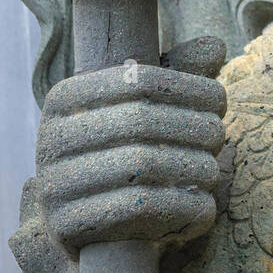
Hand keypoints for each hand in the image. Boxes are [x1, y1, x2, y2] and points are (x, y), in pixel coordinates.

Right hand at [36, 38, 226, 253]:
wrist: (83, 223)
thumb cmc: (121, 152)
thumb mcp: (141, 108)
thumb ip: (176, 75)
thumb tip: (216, 46)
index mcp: (64, 97)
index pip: (138, 80)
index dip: (188, 87)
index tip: (220, 102)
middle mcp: (51, 138)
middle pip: (141, 121)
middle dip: (193, 127)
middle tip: (220, 137)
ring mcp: (53, 185)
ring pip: (141, 165)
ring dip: (191, 168)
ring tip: (213, 171)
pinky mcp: (66, 227)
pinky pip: (137, 210)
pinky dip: (180, 206)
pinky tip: (203, 204)